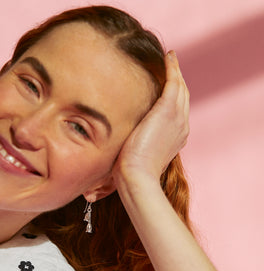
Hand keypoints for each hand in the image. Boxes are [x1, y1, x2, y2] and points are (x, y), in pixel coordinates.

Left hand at [113, 51, 189, 186]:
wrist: (137, 176)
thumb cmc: (132, 172)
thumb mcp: (138, 156)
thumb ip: (138, 144)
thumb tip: (124, 145)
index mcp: (176, 137)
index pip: (177, 111)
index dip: (173, 97)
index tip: (167, 87)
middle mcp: (181, 125)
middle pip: (182, 97)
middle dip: (178, 80)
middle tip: (171, 65)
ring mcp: (177, 118)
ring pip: (180, 88)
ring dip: (176, 71)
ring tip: (170, 58)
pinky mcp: (168, 110)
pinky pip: (174, 82)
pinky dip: (173, 68)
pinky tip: (169, 57)